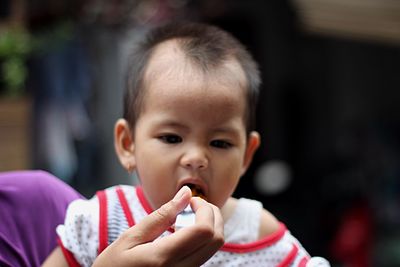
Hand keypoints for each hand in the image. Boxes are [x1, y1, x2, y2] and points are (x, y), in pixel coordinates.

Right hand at [92, 186, 223, 266]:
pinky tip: (183, 231)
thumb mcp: (131, 237)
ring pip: (213, 248)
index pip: (204, 231)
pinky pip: (204, 254)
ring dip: (208, 225)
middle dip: (212, 214)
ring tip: (186, 217)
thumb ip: (162, 215)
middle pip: (216, 239)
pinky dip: (201, 237)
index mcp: (164, 258)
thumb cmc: (113, 265)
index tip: (190, 200)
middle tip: (192, 204)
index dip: (204, 209)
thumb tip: (186, 193)